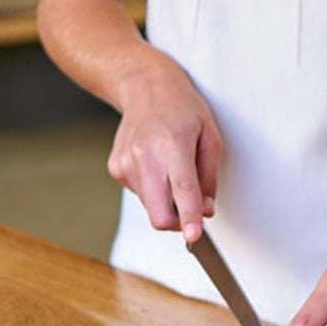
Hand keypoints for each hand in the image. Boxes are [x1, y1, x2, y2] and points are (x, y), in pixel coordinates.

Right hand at [108, 55, 222, 243]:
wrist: (145, 87)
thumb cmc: (182, 109)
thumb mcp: (211, 138)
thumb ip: (210, 178)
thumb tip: (205, 211)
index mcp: (172, 144)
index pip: (182, 190)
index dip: (189, 218)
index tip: (193, 237)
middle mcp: (144, 155)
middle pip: (158, 214)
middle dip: (177, 222)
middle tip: (191, 209)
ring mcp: (125, 163)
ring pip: (151, 207)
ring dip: (166, 200)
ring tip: (171, 168)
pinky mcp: (115, 168)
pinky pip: (140, 194)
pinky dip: (153, 188)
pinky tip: (155, 163)